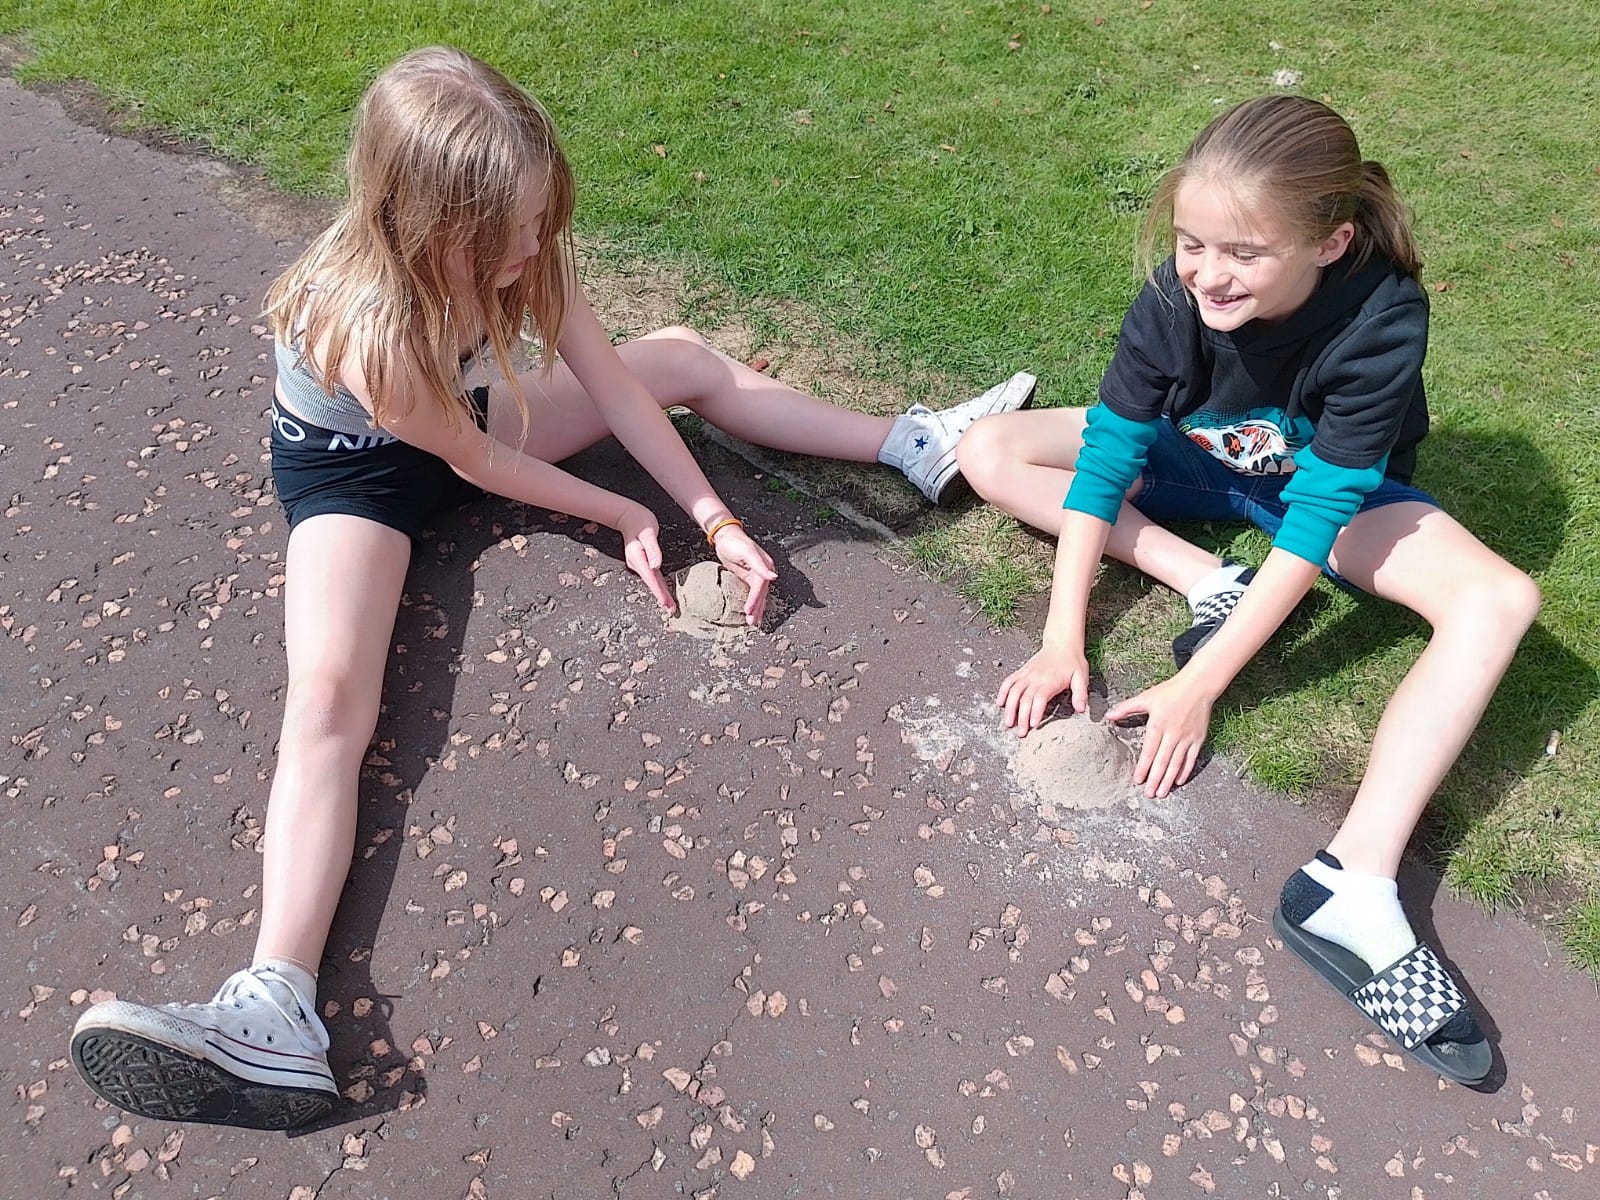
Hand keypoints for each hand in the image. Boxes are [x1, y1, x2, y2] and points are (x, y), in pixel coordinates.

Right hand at [616, 504, 674, 611]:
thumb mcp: (648, 532)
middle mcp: (637, 563)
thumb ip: (653, 549)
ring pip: (652, 581)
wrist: (626, 515)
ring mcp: (638, 563)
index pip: (651, 578)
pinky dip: (658, 585)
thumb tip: (656, 566)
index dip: (659, 592)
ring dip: (660, 593)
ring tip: (669, 605)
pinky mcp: (641, 562)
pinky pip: (651, 576)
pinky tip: (663, 591)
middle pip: (651, 583)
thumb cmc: (638, 520)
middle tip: (671, 611)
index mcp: (638, 558)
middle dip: (661, 597)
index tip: (666, 604)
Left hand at [711, 525, 777, 625]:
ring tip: (753, 622)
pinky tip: (751, 611)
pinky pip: (753, 593)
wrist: (725, 535)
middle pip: (761, 594)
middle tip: (753, 623)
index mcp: (765, 566)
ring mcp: (756, 575)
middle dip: (758, 609)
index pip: (761, 587)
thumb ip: (760, 565)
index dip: (755, 600)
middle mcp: (763, 572)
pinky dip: (753, 602)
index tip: (749, 611)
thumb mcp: (748, 552)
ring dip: (757, 609)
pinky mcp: (749, 577)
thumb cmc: (735, 542)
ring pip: (759, 596)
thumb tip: (774, 577)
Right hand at [997, 643, 1089, 735]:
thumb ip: (1080, 693)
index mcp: (1050, 681)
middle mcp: (1035, 678)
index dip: (1035, 711)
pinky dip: (1003, 692)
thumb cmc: (1072, 661)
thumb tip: (1081, 709)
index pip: (1039, 698)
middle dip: (1021, 717)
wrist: (1062, 643)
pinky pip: (1009, 682)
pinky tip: (1000, 703)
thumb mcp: (1081, 676)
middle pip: (1024, 699)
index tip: (1033, 724)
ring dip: (1009, 708)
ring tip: (1008, 723)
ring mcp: (1027, 674)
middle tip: (1021, 732)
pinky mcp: (1021, 672)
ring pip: (1013, 692)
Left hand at [1106, 674, 1214, 798]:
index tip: (1137, 780)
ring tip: (1162, 792)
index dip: (1143, 767)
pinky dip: (1185, 771)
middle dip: (1155, 779)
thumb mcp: (1146, 698)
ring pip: (1176, 763)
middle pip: (1163, 761)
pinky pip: (1191, 758)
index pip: (1149, 751)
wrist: (1197, 687)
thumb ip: (1126, 708)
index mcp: (1158, 725)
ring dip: (1169, 780)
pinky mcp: (1198, 739)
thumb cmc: (1170, 692)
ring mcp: (1186, 738)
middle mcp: (1173, 734)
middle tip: (1149, 794)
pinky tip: (1179, 781)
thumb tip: (1108, 716)